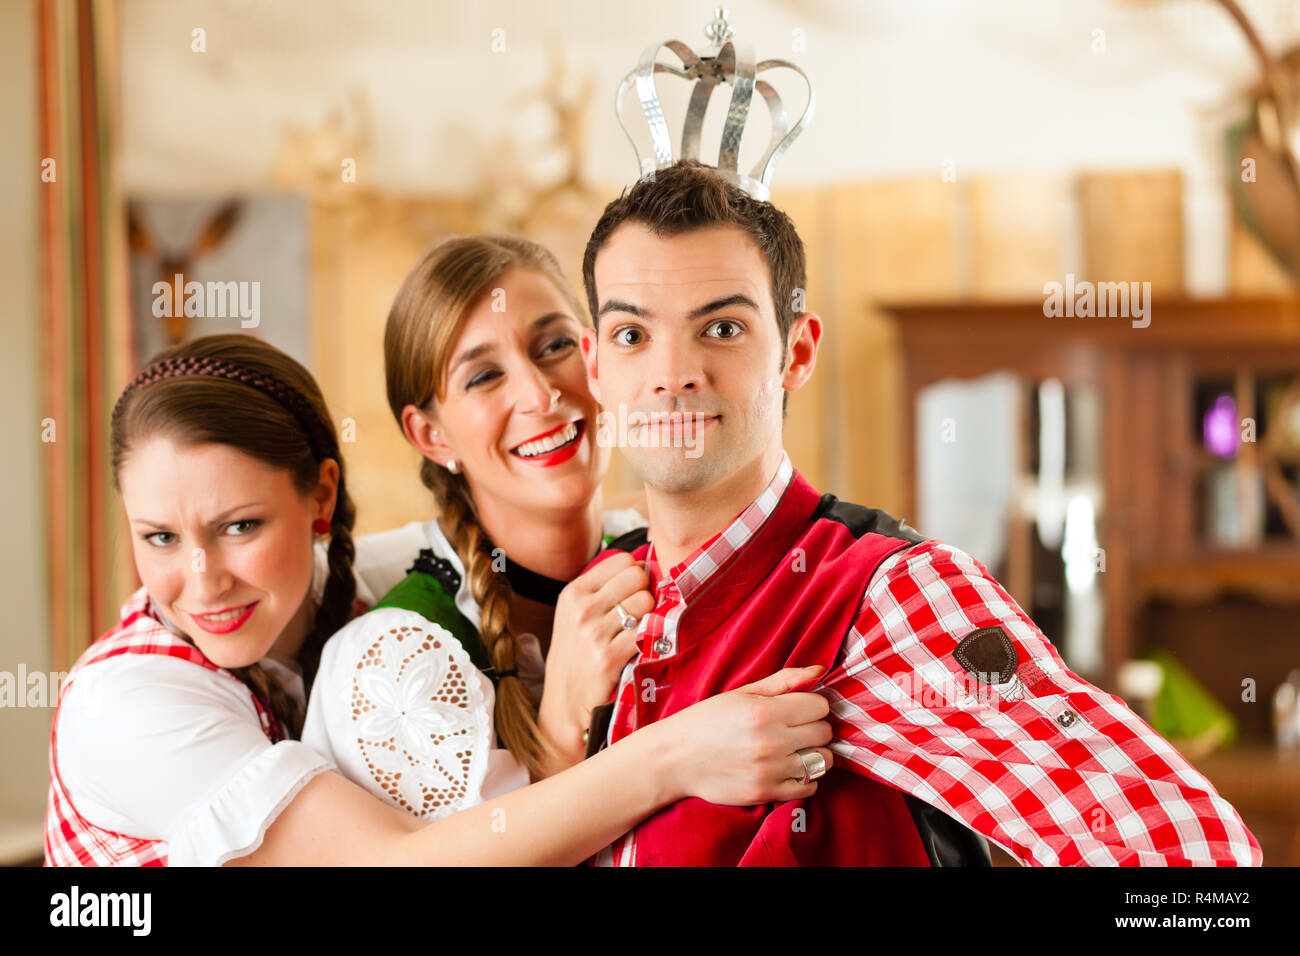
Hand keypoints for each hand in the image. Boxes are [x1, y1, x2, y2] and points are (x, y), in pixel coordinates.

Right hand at [538, 552, 653, 760]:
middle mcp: (580, 609)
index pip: (622, 560)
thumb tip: (647, 564)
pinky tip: (642, 649)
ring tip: (638, 634)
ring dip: (650, 617)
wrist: (565, 708)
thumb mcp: (577, 616)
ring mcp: (593, 634)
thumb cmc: (577, 659)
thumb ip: (604, 590)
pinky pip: (646, 632)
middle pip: (637, 577)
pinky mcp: (607, 658)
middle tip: (639, 615)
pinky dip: (650, 638)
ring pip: (645, 602)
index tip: (633, 594)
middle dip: (645, 593)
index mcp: (573, 593)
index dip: (635, 575)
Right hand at [657, 666, 833, 805]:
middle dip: (814, 727)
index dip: (813, 705)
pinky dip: (806, 778)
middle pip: (824, 733)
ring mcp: (770, 770)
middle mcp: (771, 742)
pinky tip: (788, 767)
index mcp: (765, 712)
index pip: (820, 707)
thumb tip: (820, 669)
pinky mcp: (766, 792)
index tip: (800, 708)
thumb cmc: (707, 720)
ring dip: (813, 752)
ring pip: (822, 761)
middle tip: (796, 727)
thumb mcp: (742, 693)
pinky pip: (809, 788)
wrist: (674, 758)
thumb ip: (784, 680)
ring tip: (793, 748)